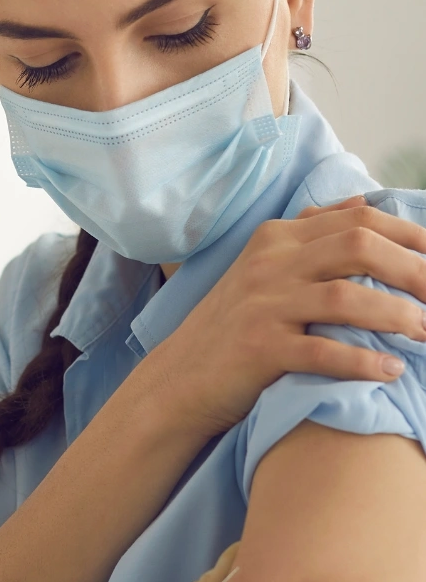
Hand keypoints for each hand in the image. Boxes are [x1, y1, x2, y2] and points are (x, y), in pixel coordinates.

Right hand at [149, 196, 425, 438]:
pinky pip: (322, 351)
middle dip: (414, 270)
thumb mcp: (264, 266)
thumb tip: (364, 202)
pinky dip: (362, 361)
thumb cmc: (231, 325)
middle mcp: (270, 264)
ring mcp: (263, 305)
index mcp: (276, 238)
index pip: (357, 219)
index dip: (409, 234)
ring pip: (345, 297)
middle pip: (357, 247)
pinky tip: (389, 370)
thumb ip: (312, 231)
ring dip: (397, 315)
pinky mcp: (258, 348)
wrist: (179, 378)